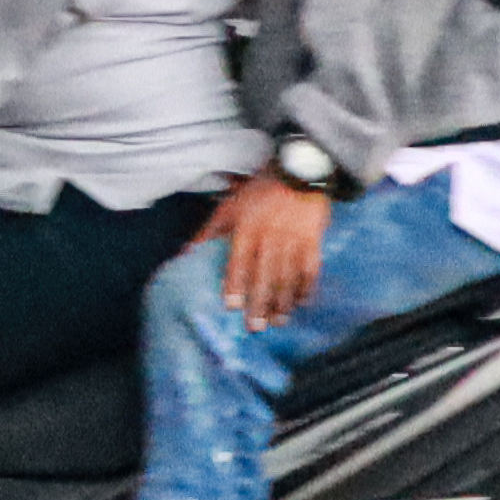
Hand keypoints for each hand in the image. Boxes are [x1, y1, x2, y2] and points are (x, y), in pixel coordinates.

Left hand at [203, 171, 333, 324]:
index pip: (239, 261)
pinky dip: (307, 287)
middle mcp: (270, 236)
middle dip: (259, 302)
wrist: (298, 172)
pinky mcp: (313, 241)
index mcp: (246, 227)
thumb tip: (185, 255)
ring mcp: (294, 239)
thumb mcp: (228, 206)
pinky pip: (311, 269)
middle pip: (264, 274)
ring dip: (282, 301)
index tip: (231, 307)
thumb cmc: (258, 192)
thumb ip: (209, 232)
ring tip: (277, 322)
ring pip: (287, 276)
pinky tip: (302, 303)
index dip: (235, 284)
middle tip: (254, 327)